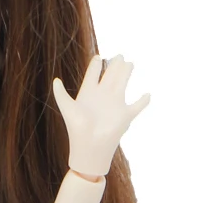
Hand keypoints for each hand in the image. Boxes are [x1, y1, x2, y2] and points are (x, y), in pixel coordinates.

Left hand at [51, 54, 150, 177]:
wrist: (89, 147)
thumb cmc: (77, 129)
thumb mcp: (67, 107)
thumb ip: (60, 93)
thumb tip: (55, 80)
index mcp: (88, 93)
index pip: (92, 75)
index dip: (95, 65)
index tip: (98, 57)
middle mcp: (102, 96)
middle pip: (110, 75)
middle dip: (115, 65)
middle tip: (120, 55)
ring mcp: (114, 105)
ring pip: (123, 83)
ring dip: (126, 73)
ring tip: (130, 63)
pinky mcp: (125, 115)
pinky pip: (137, 106)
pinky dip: (143, 101)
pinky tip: (148, 95)